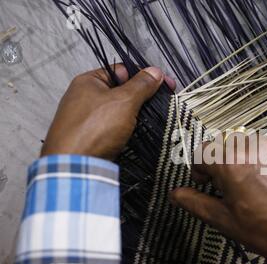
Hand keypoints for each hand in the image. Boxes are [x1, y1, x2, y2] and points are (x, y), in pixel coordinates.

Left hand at [41, 64, 175, 160]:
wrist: (75, 166)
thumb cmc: (94, 128)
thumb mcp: (124, 101)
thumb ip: (141, 85)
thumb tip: (155, 71)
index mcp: (89, 81)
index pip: (122, 70)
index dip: (145, 76)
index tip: (166, 84)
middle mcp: (85, 98)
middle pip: (122, 91)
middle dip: (142, 97)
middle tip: (163, 103)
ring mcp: (87, 119)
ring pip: (120, 111)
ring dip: (136, 115)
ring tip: (152, 120)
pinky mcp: (91, 137)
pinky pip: (114, 127)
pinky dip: (127, 129)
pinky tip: (137, 133)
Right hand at [170, 137, 266, 263]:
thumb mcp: (225, 221)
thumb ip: (195, 203)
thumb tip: (176, 195)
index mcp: (231, 163)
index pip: (202, 152)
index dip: (200, 169)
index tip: (207, 181)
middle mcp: (254, 147)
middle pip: (226, 146)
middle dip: (224, 163)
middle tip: (233, 187)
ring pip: (251, 144)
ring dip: (247, 159)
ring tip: (258, 185)